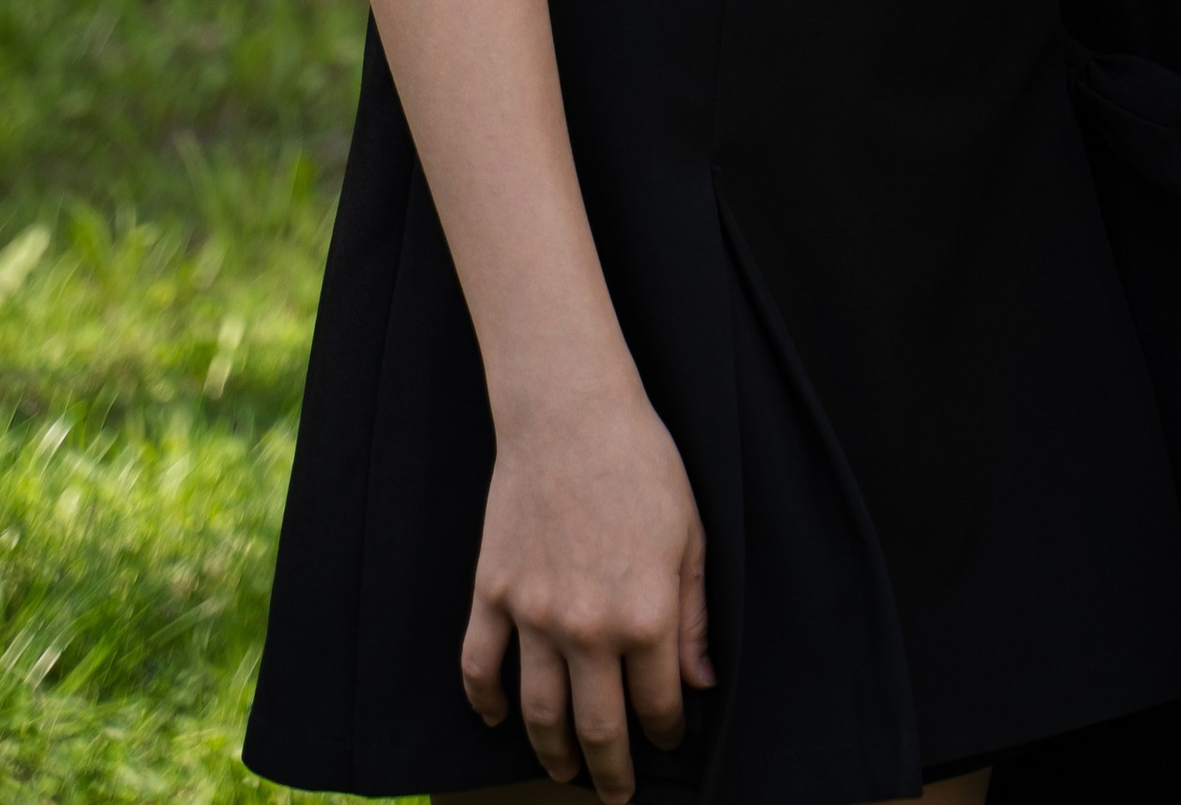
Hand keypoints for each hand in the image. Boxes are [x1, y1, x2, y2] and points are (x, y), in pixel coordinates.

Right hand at [461, 367, 711, 798]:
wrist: (569, 413)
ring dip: (554, 754)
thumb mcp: (690, 534)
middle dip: (611, 773)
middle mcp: (589, 628)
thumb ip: (695, 615)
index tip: (666, 741)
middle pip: (598, 729)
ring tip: (565, 771)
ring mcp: (534, 615)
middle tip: (615, 794)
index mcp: (647, 613)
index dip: (664, 733)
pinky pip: (481, 667)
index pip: (657, 704)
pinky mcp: (493, 594)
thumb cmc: (640, 463)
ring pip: (540, 714)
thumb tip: (700, 682)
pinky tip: (498, 719)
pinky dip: (487, 703)